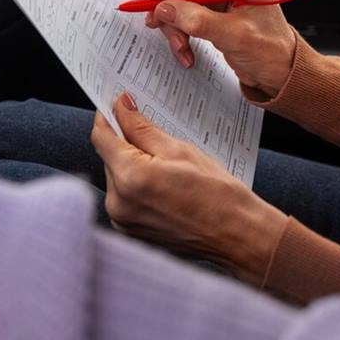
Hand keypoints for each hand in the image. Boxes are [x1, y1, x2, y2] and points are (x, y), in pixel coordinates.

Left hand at [91, 92, 286, 284]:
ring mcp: (122, 220)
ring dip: (132, 165)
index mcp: (130, 178)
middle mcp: (118, 203)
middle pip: (108, 157)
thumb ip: (142, 127)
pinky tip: (163, 184)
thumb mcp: (179, 149)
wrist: (238, 235)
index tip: (117, 104)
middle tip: (154, 136)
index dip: (108, 116)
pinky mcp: (130, 231)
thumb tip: (121, 107)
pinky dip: (137, 185)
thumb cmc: (217, 193)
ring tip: (166, 167)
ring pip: (116, 177)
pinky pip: (124, 197)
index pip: (101, 137)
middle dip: (126, 142)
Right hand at [145, 0, 295, 98]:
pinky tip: (185, 48)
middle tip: (157, 18)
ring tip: (180, 43)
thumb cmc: (272, 51)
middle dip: (170, 0)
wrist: (279, 72)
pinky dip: (178, 31)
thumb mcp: (236, 36)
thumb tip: (167, 9)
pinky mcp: (210, 9)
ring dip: (172, 21)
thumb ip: (199, 21)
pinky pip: (182, 12)